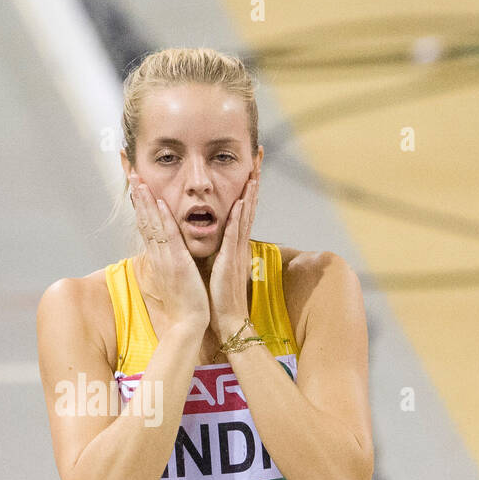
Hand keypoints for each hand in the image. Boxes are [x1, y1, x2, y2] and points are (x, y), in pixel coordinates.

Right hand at [130, 171, 209, 327]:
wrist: (189, 322)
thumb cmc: (185, 303)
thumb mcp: (174, 278)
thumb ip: (169, 263)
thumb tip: (165, 255)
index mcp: (159, 259)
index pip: (147, 228)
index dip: (140, 208)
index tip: (136, 189)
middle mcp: (158, 256)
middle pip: (145, 222)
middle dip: (138, 198)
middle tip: (132, 176)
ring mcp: (166, 259)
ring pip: (153, 225)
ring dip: (146, 202)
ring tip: (140, 182)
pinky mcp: (177, 263)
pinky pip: (169, 236)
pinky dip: (163, 218)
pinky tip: (159, 202)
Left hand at [208, 173, 257, 341]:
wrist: (228, 319)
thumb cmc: (221, 297)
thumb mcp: (222, 268)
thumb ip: (223, 252)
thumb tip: (221, 240)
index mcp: (235, 246)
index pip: (243, 211)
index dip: (248, 189)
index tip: (250, 169)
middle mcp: (239, 245)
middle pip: (249, 207)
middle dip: (253, 183)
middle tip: (257, 160)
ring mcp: (237, 252)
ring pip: (244, 217)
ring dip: (249, 194)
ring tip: (253, 173)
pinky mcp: (230, 261)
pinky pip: (234, 236)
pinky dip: (238, 219)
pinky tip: (241, 203)